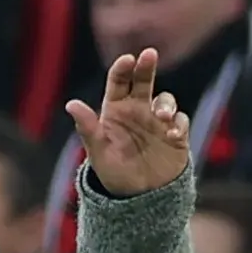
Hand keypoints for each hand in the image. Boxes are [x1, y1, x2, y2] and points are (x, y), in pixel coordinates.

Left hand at [65, 49, 190, 196]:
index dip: (123, 69)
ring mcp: (158, 121)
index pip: (119, 82)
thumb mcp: (98, 151)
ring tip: (160, 116)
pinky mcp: (176, 135)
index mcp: (116, 110)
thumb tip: (71, 104)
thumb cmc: (113, 172)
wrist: (138, 198)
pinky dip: (178, 124)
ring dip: (165, 104)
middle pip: (144, 80)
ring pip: (165, 100)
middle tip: (149, 54)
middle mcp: (138, 110)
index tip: (127, 60)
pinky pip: (180, 122)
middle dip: (146, 66)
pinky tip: (171, 134)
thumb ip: (87, 128)